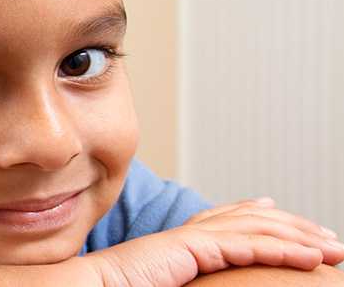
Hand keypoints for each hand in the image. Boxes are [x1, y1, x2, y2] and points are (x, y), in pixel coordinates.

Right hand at [81, 198, 343, 286]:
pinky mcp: (191, 247)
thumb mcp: (162, 281)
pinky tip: (309, 259)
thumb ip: (181, 276)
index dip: (256, 212)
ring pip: (257, 229)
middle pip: (250, 219)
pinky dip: (284, 250)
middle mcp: (186, 234)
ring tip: (332, 250)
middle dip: (294, 226)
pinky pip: (248, 246)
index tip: (279, 209)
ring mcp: (189, 238)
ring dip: (301, 238)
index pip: (224, 219)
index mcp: (175, 244)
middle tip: (328, 237)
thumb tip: (191, 281)